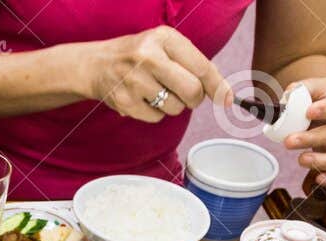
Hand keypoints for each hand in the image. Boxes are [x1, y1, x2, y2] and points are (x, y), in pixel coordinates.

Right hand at [81, 25, 231, 122]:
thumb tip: (223, 94)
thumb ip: (192, 64)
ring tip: (156, 92)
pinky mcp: (125, 102)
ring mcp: (135, 80)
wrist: (97, 64)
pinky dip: (155, 113)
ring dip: (172, 105)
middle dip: (195, 99)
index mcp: (164, 38)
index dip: (218, 86)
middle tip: (187, 96)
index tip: (228, 100)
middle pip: (192, 91)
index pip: (201, 66)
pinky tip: (143, 99)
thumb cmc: (139, 56)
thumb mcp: (164, 47)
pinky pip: (156, 118)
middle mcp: (149, 57)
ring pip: (175, 107)